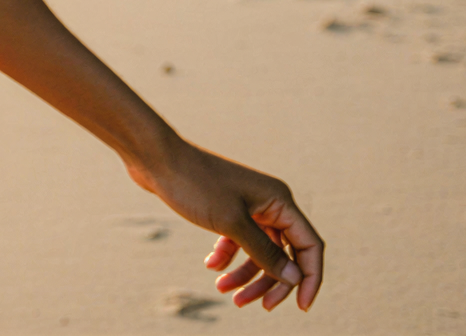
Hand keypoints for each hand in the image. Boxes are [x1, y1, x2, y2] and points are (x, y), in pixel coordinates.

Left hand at [126, 140, 323, 311]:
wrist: (154, 157)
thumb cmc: (194, 184)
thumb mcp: (232, 223)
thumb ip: (265, 252)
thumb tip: (295, 279)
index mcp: (279, 200)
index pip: (309, 245)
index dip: (310, 278)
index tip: (301, 307)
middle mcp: (269, 202)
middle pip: (284, 253)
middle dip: (269, 281)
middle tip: (249, 303)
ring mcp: (248, 205)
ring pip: (259, 250)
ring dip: (245, 273)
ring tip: (223, 290)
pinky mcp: (226, 209)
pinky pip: (238, 241)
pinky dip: (227, 256)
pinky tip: (211, 265)